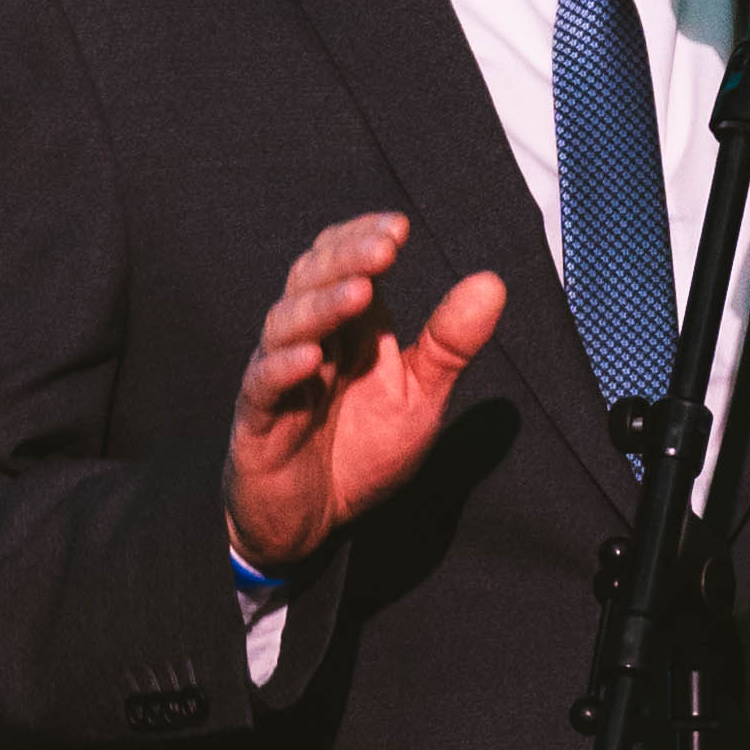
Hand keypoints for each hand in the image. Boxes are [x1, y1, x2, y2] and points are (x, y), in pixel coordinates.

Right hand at [224, 209, 512, 578]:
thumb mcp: (418, 396)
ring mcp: (278, 379)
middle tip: (385, 246)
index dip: (363, 239)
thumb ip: (449, 342)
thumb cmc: (360, 451)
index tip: (400, 227)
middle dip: (347, 259)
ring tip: (359, 292)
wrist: (314, 522)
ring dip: (322, 306)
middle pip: (311, 281)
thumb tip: (492, 282)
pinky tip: (310, 359)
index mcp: (345, 328)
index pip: (341, 261)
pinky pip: (263, 387)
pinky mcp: (257, 423)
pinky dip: (283, 370)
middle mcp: (307, 341)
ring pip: (285, 326)